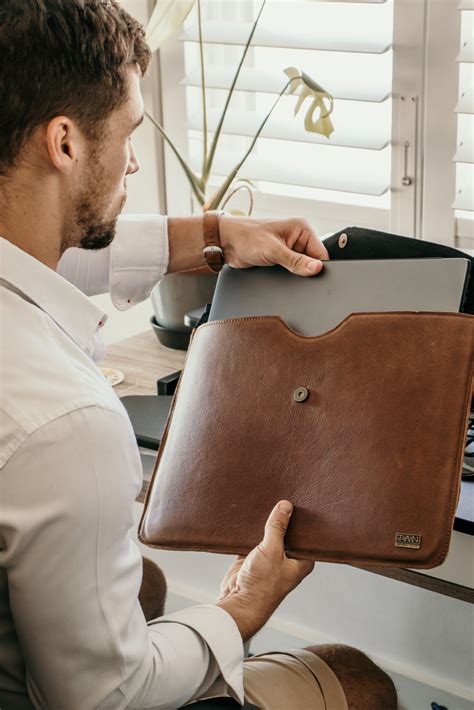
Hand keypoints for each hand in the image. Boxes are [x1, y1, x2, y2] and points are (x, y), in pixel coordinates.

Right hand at [216, 501, 313, 640]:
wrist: (238, 603)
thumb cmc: (263, 585)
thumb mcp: (272, 551)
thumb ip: (277, 528)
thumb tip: (286, 505)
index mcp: (301, 560)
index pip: (305, 534)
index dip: (303, 518)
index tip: (301, 499)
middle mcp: (288, 559)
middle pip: (287, 532)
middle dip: (283, 518)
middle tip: (281, 495)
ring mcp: (270, 558)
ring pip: (269, 535)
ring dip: (266, 524)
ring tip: (265, 500)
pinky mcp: (252, 558)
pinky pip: (253, 539)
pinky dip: (250, 530)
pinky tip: (249, 515)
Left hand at [219, 216, 328, 275]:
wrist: (225, 243)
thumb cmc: (245, 237)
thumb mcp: (273, 251)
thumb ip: (296, 261)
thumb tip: (317, 268)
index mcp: (301, 228)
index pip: (321, 252)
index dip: (319, 267)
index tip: (316, 278)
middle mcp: (297, 237)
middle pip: (313, 261)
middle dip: (306, 271)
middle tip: (295, 275)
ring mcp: (289, 248)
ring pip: (302, 267)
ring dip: (296, 274)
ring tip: (284, 272)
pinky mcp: (281, 258)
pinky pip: (292, 270)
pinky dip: (289, 275)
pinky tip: (281, 275)